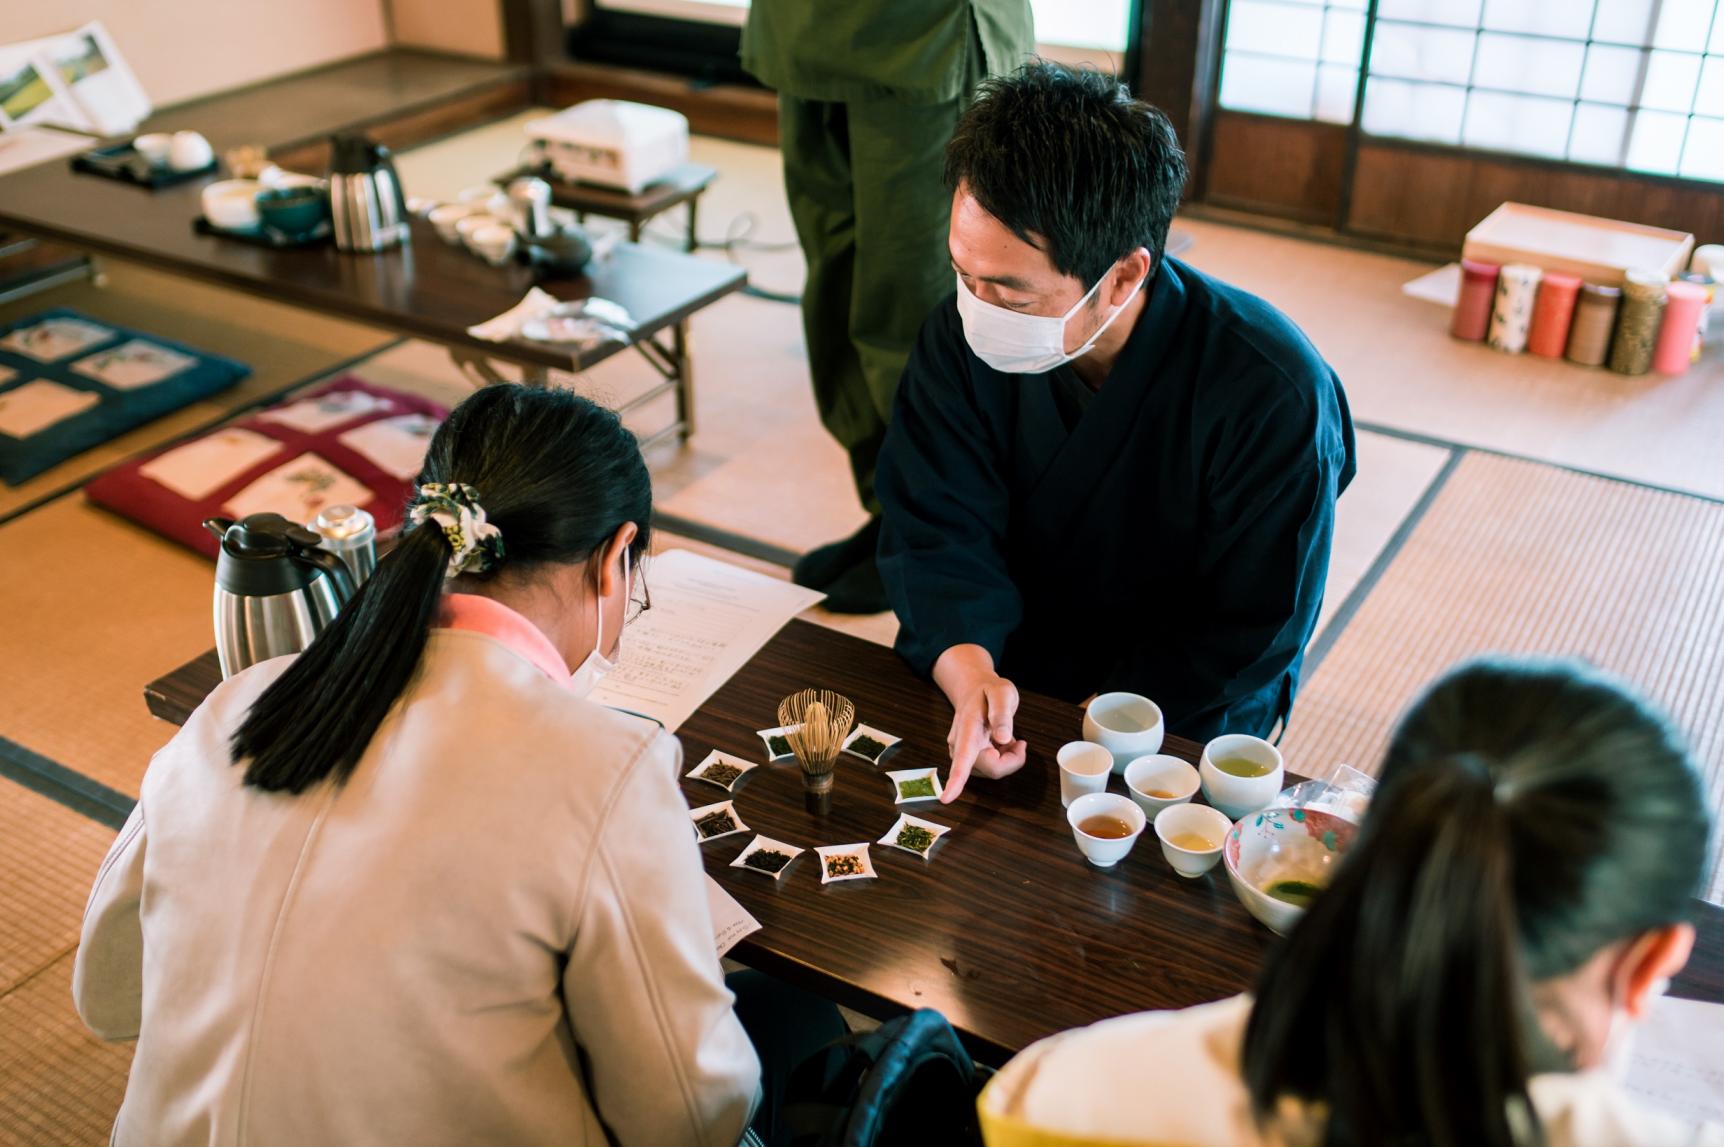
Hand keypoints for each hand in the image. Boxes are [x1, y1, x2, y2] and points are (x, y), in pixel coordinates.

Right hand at [932, 645, 1027, 801]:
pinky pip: (992, 769)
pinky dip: (1003, 759)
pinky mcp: (968, 759)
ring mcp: (962, 754)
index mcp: (967, 728)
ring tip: (1006, 736)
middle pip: (991, 768)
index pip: (962, 757)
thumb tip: (1001, 738)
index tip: (947, 798)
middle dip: (1011, 759)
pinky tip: (1001, 743)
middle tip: (1019, 740)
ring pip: (993, 771)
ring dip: (1007, 758)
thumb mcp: (1002, 693)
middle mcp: (960, 745)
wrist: (974, 689)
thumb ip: (1002, 714)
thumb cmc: (989, 690)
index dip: (956, 780)